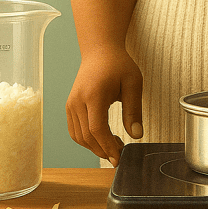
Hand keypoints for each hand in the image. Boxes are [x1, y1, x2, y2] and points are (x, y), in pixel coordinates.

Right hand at [66, 46, 142, 165]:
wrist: (100, 50)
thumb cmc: (118, 64)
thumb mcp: (133, 83)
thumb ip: (134, 110)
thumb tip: (137, 135)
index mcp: (94, 94)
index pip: (97, 129)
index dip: (107, 146)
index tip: (119, 158)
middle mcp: (78, 101)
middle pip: (86, 136)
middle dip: (103, 150)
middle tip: (119, 155)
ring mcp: (71, 104)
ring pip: (78, 136)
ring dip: (94, 147)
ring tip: (113, 146)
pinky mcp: (70, 106)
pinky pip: (75, 130)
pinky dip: (86, 140)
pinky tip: (101, 139)